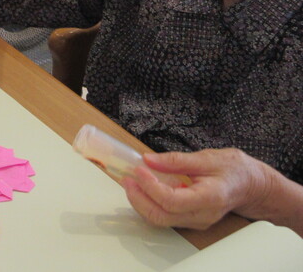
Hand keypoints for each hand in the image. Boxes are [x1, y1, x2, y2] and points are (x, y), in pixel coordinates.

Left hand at [122, 148, 265, 230]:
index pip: (172, 201)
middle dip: (138, 199)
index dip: (151, 187)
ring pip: (161, 220)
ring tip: (131, 182)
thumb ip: (175, 160)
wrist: (251, 186)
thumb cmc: (233, 170)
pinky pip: (165, 217)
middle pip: (162, 216)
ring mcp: (196, 220)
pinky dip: (150, 203)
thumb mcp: (206, 157)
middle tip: (127, 179)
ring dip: (141, 202)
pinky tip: (145, 188)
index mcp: (209, 198)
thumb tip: (148, 160)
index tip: (139, 170)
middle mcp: (202, 215)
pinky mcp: (191, 219)